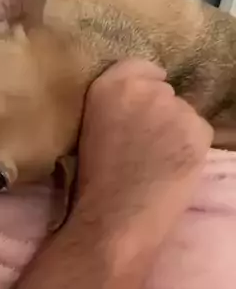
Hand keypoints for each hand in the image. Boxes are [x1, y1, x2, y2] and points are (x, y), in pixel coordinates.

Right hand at [72, 60, 212, 263]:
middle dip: (159, 112)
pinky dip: (190, 150)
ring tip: (158, 162)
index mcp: (107, 85)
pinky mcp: (198, 130)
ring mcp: (175, 108)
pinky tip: (173, 171)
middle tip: (144, 145)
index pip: (140, 67)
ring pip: (184, 113)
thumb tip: (135, 109)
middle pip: (165, 91)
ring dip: (176, 132)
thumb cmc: (90, 185)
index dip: (141, 92)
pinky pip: (200, 133)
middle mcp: (145, 88)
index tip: (133, 116)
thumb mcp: (88, 129)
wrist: (113, 220)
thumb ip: (113, 108)